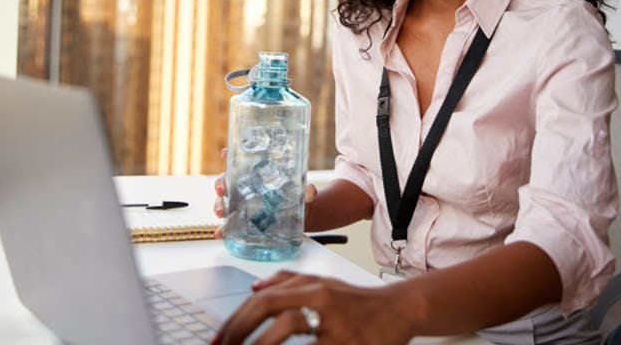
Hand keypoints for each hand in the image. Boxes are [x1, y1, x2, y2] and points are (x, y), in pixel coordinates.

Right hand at [213, 148, 315, 238]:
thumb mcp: (301, 193)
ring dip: (218, 206)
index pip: (239, 161)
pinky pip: (229, 223)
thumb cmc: (295, 198)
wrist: (297, 218)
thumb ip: (306, 191)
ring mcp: (241, 203)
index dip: (230, 156)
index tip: (225, 153)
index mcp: (255, 174)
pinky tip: (220, 233)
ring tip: (220, 213)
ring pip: (223, 201)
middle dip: (220, 184)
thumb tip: (310, 190)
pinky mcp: (242, 219)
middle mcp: (244, 186)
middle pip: (226, 180)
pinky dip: (223, 229)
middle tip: (221, 189)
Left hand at [214, 271, 416, 344]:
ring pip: (290, 328)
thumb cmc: (357, 302)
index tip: (220, 338)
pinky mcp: (349, 344)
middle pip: (271, 309)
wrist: (400, 310)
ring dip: (262, 344)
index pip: (263, 299)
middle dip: (241, 331)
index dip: (237, 318)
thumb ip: (288, 282)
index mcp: (311, 287)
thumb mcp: (323, 284)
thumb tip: (253, 289)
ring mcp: (336, 324)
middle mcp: (322, 301)